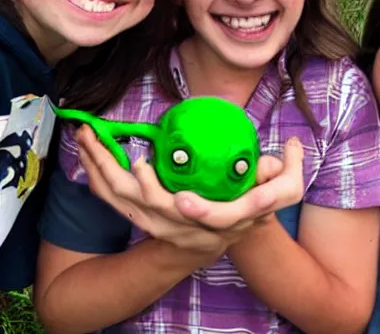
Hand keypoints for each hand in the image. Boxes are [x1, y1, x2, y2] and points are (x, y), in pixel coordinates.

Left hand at [76, 126, 303, 250]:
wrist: (219, 242)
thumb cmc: (244, 214)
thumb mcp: (271, 196)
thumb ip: (280, 174)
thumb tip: (293, 147)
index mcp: (210, 221)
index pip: (186, 215)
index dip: (165, 197)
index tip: (148, 173)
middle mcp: (179, 228)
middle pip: (137, 204)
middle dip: (114, 171)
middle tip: (98, 138)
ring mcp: (160, 227)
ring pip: (120, 203)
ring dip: (99, 169)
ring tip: (86, 137)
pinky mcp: (145, 222)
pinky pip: (115, 203)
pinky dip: (99, 179)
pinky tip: (89, 155)